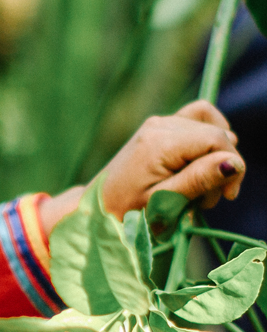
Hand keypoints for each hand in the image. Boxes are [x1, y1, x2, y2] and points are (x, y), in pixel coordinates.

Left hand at [38, 101, 244, 235]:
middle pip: (216, 134)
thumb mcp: (163, 202)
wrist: (97, 207)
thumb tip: (234, 161)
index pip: (218, 140)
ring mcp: (158, 123)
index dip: (232, 167)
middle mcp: (160, 125)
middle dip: (222, 166)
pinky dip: (205, 141)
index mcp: (160, 142)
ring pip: (209, 127)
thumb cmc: (126, 211)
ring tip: (199, 185)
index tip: (226, 197)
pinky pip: (196, 120)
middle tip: (206, 199)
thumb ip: (199, 180)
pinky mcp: (158, 127)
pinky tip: (200, 164)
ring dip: (213, 156)